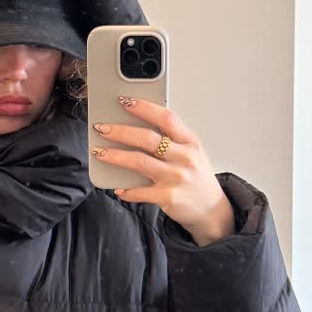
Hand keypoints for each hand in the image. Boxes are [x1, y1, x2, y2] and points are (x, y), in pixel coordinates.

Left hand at [92, 96, 235, 243]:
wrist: (211, 209)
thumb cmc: (196, 178)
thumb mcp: (192, 152)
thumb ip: (172, 139)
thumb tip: (138, 126)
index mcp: (189, 141)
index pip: (166, 118)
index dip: (144, 108)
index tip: (124, 101)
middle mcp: (184, 157)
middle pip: (147, 138)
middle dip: (120, 131)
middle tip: (102, 128)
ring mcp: (176, 177)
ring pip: (139, 162)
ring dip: (115, 156)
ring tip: (99, 152)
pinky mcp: (168, 197)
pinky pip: (140, 191)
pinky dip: (126, 190)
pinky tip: (117, 188)